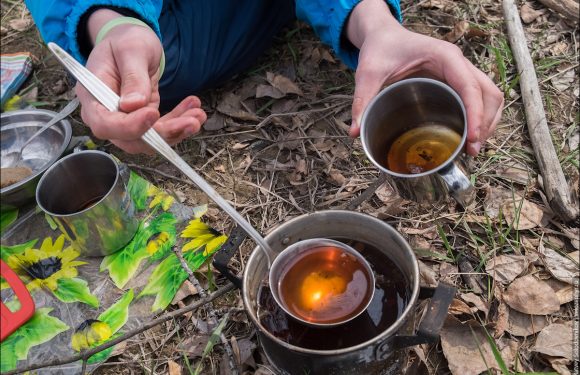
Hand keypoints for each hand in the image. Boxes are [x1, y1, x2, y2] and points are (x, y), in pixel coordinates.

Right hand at [77, 9, 205, 152]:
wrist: (131, 43)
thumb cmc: (125, 40)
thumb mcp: (130, 49)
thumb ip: (132, 76)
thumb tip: (133, 105)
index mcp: (92, 95)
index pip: (105, 123)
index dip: (129, 126)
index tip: (153, 114)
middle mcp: (106, 113)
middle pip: (130, 139)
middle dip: (162, 135)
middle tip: (190, 122)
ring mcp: (125, 120)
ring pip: (150, 139)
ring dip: (176, 131)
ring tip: (198, 116)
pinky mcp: (143, 119)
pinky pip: (161, 129)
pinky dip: (179, 122)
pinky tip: (195, 110)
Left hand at [346, 0, 503, 154]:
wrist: (383, 35)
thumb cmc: (380, 49)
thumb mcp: (368, 73)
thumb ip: (362, 100)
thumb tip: (354, 133)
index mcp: (444, 57)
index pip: (470, 87)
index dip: (476, 114)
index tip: (473, 139)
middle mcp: (458, 63)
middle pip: (489, 93)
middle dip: (486, 123)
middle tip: (471, 151)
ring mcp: (460, 71)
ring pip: (490, 95)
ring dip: (487, 122)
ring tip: (472, 148)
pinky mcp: (456, 80)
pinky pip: (478, 98)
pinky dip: (479, 117)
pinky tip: (468, 136)